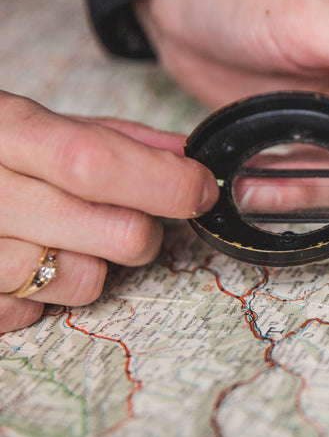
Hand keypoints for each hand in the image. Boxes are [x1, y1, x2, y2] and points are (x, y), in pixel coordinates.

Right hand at [0, 92, 218, 332]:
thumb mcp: (35, 124)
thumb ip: (117, 138)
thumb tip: (191, 156)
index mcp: (0, 129)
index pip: (93, 163)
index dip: (164, 182)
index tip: (201, 188)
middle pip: (111, 231)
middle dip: (145, 230)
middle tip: (135, 219)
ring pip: (83, 280)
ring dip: (93, 265)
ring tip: (62, 238)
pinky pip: (34, 313)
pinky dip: (43, 294)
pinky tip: (23, 260)